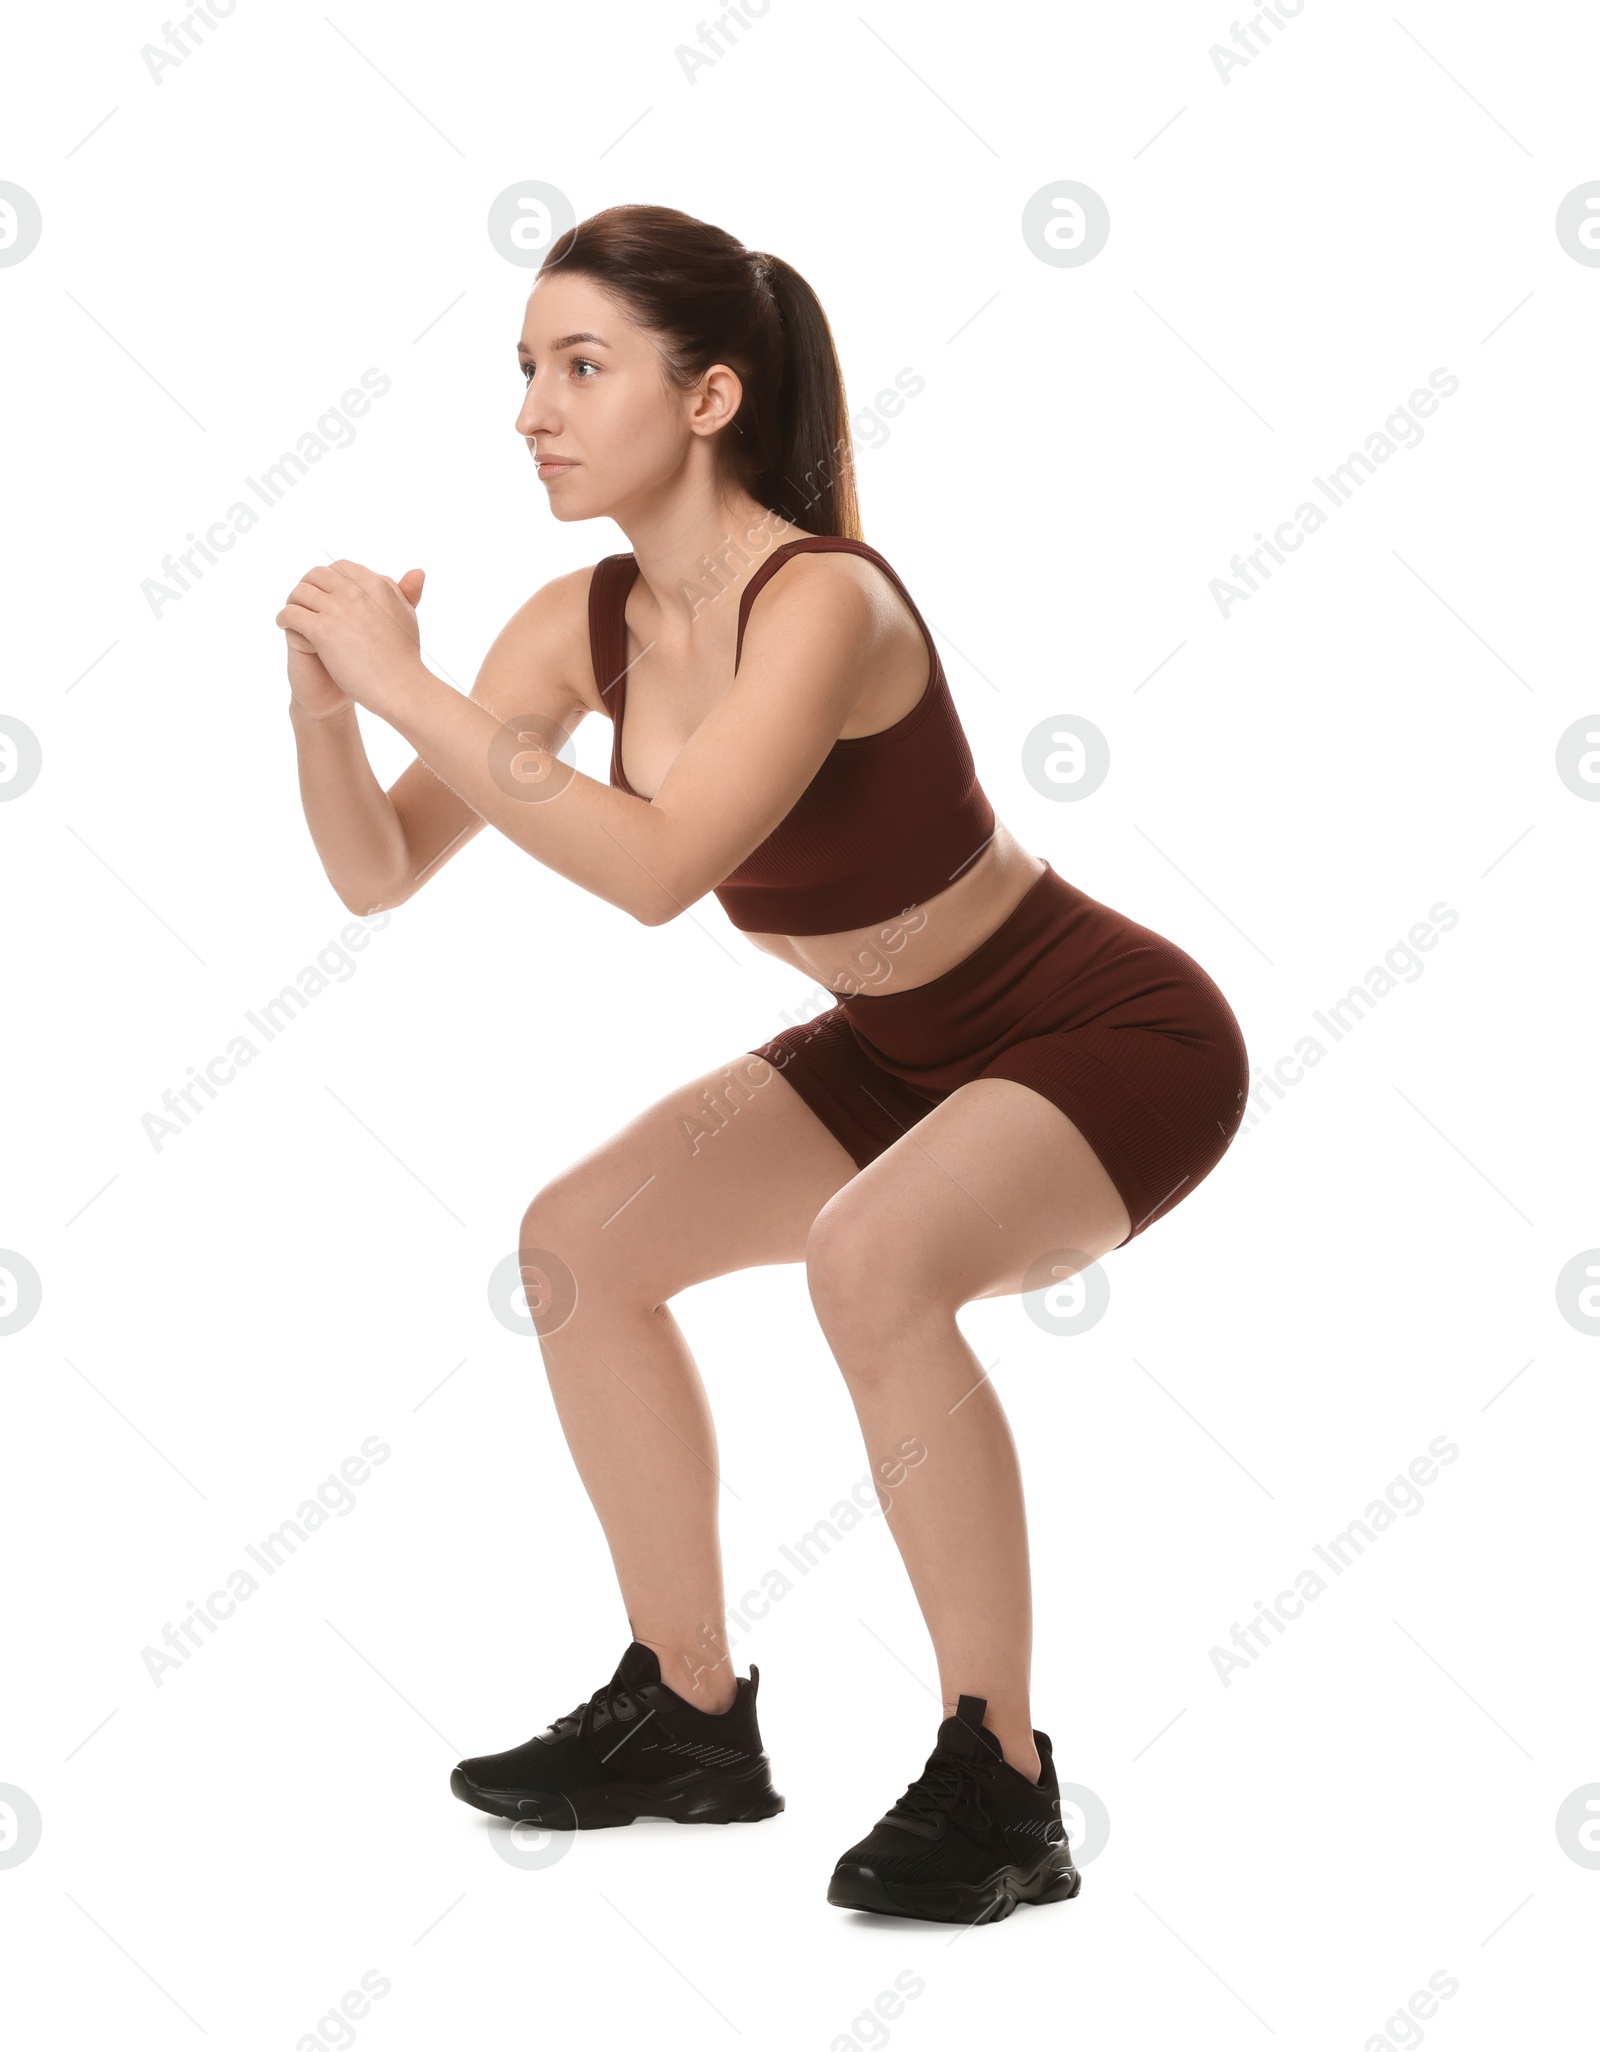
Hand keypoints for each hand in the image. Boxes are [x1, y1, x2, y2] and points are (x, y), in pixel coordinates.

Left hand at [276, 562, 426, 716]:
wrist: (401, 687)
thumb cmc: (405, 657)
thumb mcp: (408, 616)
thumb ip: (406, 592)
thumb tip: (416, 571)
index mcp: (376, 583)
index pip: (340, 568)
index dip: (328, 579)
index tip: (324, 594)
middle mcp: (356, 590)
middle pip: (317, 576)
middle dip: (307, 587)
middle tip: (302, 602)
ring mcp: (338, 609)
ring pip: (301, 592)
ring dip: (293, 601)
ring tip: (291, 614)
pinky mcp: (323, 629)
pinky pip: (292, 613)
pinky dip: (284, 617)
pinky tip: (284, 625)